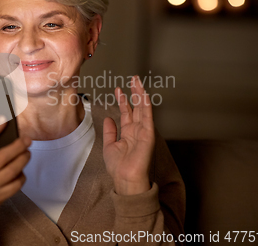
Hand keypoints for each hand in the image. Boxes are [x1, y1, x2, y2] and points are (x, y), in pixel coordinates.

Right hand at [0, 117, 31, 234]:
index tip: (4, 119)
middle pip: (4, 155)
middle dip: (19, 145)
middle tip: (27, 139)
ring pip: (14, 169)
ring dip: (24, 159)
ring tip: (27, 153)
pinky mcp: (0, 197)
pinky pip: (16, 184)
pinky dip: (21, 176)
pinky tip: (21, 172)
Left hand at [103, 75, 154, 194]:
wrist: (125, 178)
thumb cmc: (118, 167)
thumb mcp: (109, 146)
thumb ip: (109, 131)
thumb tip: (109, 118)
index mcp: (128, 133)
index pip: (127, 112)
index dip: (123, 100)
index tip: (118, 89)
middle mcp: (137, 130)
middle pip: (137, 107)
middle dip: (134, 92)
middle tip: (133, 79)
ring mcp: (143, 131)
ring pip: (143, 109)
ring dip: (141, 94)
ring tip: (137, 81)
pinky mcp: (148, 135)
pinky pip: (148, 117)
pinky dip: (146, 106)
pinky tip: (144, 95)